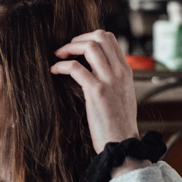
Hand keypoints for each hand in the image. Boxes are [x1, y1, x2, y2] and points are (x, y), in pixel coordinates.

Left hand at [50, 29, 139, 156]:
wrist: (123, 144)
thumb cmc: (119, 123)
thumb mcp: (123, 94)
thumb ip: (113, 78)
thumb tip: (97, 67)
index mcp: (126, 71)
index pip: (110, 38)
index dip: (90, 37)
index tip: (77, 46)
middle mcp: (120, 72)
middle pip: (100, 37)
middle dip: (78, 38)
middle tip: (66, 48)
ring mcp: (109, 80)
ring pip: (89, 47)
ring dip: (69, 48)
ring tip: (58, 55)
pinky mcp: (97, 92)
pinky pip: (75, 68)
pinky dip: (61, 65)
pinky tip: (54, 70)